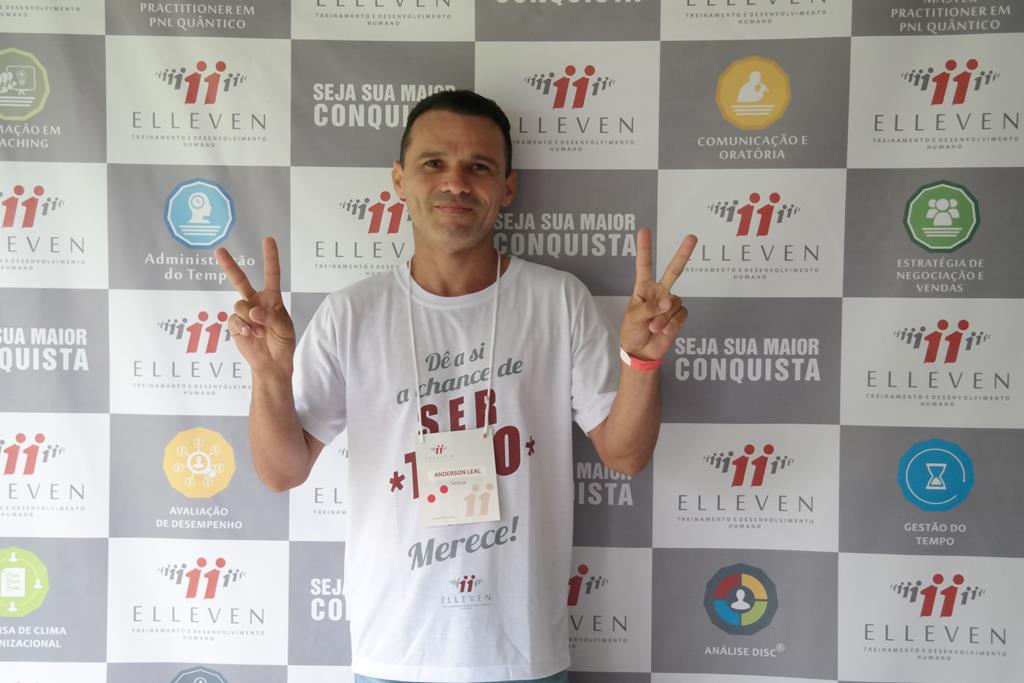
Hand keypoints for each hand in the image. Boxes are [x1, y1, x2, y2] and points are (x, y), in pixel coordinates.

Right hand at [215, 237, 295, 375]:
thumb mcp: (284, 328)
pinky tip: (251, 335)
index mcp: (272, 299)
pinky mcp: (235, 325)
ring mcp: (244, 313)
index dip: (270, 257)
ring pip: (239, 305)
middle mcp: (255, 302)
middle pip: (240, 280)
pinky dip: (243, 327)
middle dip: (229, 266)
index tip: (268, 239)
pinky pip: (234, 320)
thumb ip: (271, 317)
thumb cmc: (282, 343)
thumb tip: (253, 311)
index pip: (271, 274)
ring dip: (250, 318)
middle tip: (218, 250)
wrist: (271, 363)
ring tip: (260, 331)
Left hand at [619, 228, 697, 361]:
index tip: (644, 231)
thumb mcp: (634, 317)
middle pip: (674, 270)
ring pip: (675, 303)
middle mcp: (659, 292)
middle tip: (692, 237)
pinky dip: (673, 323)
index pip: (644, 265)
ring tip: (654, 327)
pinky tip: (665, 330)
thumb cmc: (632, 331)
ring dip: (664, 317)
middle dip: (683, 254)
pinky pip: (681, 315)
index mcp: (643, 288)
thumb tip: (668, 300)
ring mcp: (670, 304)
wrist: (641, 351)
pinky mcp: (679, 316)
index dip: (645, 248)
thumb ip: (650, 307)